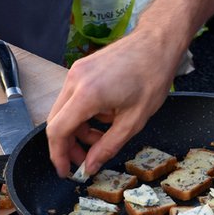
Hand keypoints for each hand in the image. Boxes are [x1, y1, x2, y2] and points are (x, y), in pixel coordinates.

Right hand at [45, 29, 180, 178]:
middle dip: (68, 145)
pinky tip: (103, 118)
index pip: (57, 131)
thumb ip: (108, 146)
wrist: (157, 43)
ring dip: (77, 130)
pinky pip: (72, 98)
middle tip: (84, 160)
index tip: (65, 171)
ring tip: (99, 138)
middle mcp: (75, 80)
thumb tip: (90, 165)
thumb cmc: (151, 76)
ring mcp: (76, 72)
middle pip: (56, 122)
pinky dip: (82, 114)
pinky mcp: (80, 68)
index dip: (58, 155)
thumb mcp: (133, 120)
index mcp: (87, 94)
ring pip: (63, 111)